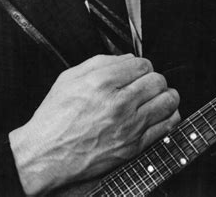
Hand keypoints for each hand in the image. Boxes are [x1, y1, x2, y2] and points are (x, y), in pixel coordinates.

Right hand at [9, 54, 179, 194]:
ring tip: (158, 96)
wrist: (47, 155)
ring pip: (167, 101)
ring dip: (165, 95)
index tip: (138, 70)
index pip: (140, 63)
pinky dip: (169, 116)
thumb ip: (100, 62)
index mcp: (100, 82)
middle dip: (154, 78)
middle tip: (147, 82)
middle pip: (157, 80)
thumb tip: (126, 58)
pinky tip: (161, 114)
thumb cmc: (55, 118)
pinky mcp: (133, 147)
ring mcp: (128, 127)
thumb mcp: (69, 78)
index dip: (141, 65)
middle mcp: (117, 103)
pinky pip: (166, 127)